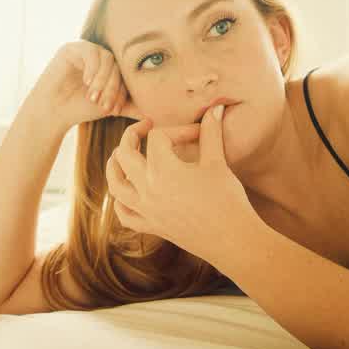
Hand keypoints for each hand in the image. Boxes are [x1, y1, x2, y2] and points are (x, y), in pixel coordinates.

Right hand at [25, 40, 144, 134]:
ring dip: (103, 79)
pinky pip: (90, 52)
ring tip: (94, 97)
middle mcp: (99, 55)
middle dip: (113, 87)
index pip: (125, 73)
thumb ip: (131, 107)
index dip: (122, 91)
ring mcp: (86, 50)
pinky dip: (92, 68)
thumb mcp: (111, 107)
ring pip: (106, 58)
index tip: (114, 110)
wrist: (53, 112)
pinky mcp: (71, 49)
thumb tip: (156, 116)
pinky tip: (87, 83)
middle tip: (105, 106)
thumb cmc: (81, 109)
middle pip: (117, 64)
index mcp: (110, 66)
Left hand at [105, 104, 259, 274]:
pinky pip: (125, 215)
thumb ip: (211, 132)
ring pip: (115, 185)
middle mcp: (147, 189)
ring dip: (114, 166)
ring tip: (120, 154)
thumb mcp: (218, 162)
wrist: (233, 240)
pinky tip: (129, 192)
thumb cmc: (227, 199)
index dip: (177, 129)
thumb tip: (215, 108)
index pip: (157, 138)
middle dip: (131, 136)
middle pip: (124, 154)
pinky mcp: (152, 227)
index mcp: (163, 170)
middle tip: (144, 128)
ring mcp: (147, 210)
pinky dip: (121, 202)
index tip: (196, 133)